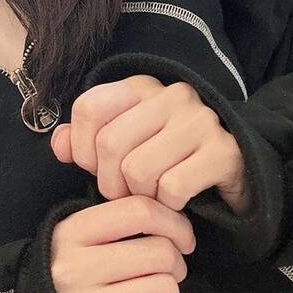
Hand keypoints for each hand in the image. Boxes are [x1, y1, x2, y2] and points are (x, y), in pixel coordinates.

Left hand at [51, 76, 248, 213]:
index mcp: (141, 86)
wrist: (234, 173)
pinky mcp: (224, 152)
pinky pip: (172, 188)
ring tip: (151, 195)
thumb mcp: (122, 144)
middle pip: (110, 143)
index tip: (94, 168)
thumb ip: (84, 141)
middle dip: (109, 182)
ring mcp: (201, 121)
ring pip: (138, 170)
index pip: (88, 108)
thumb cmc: (166, 159)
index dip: (81, 148)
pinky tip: (177, 201)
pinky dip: (168, 206)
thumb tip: (59, 145)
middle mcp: (172, 95)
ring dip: (140, 195)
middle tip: (123, 193)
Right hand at [51, 196, 193, 292]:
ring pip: (165, 290)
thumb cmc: (68, 283)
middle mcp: (74, 269)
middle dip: (175, 264)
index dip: (173, 222)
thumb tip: (174, 218)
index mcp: (69, 235)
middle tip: (163, 274)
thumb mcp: (75, 243)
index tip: (181, 238)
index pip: (138, 211)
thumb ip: (116, 223)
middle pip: (161, 252)